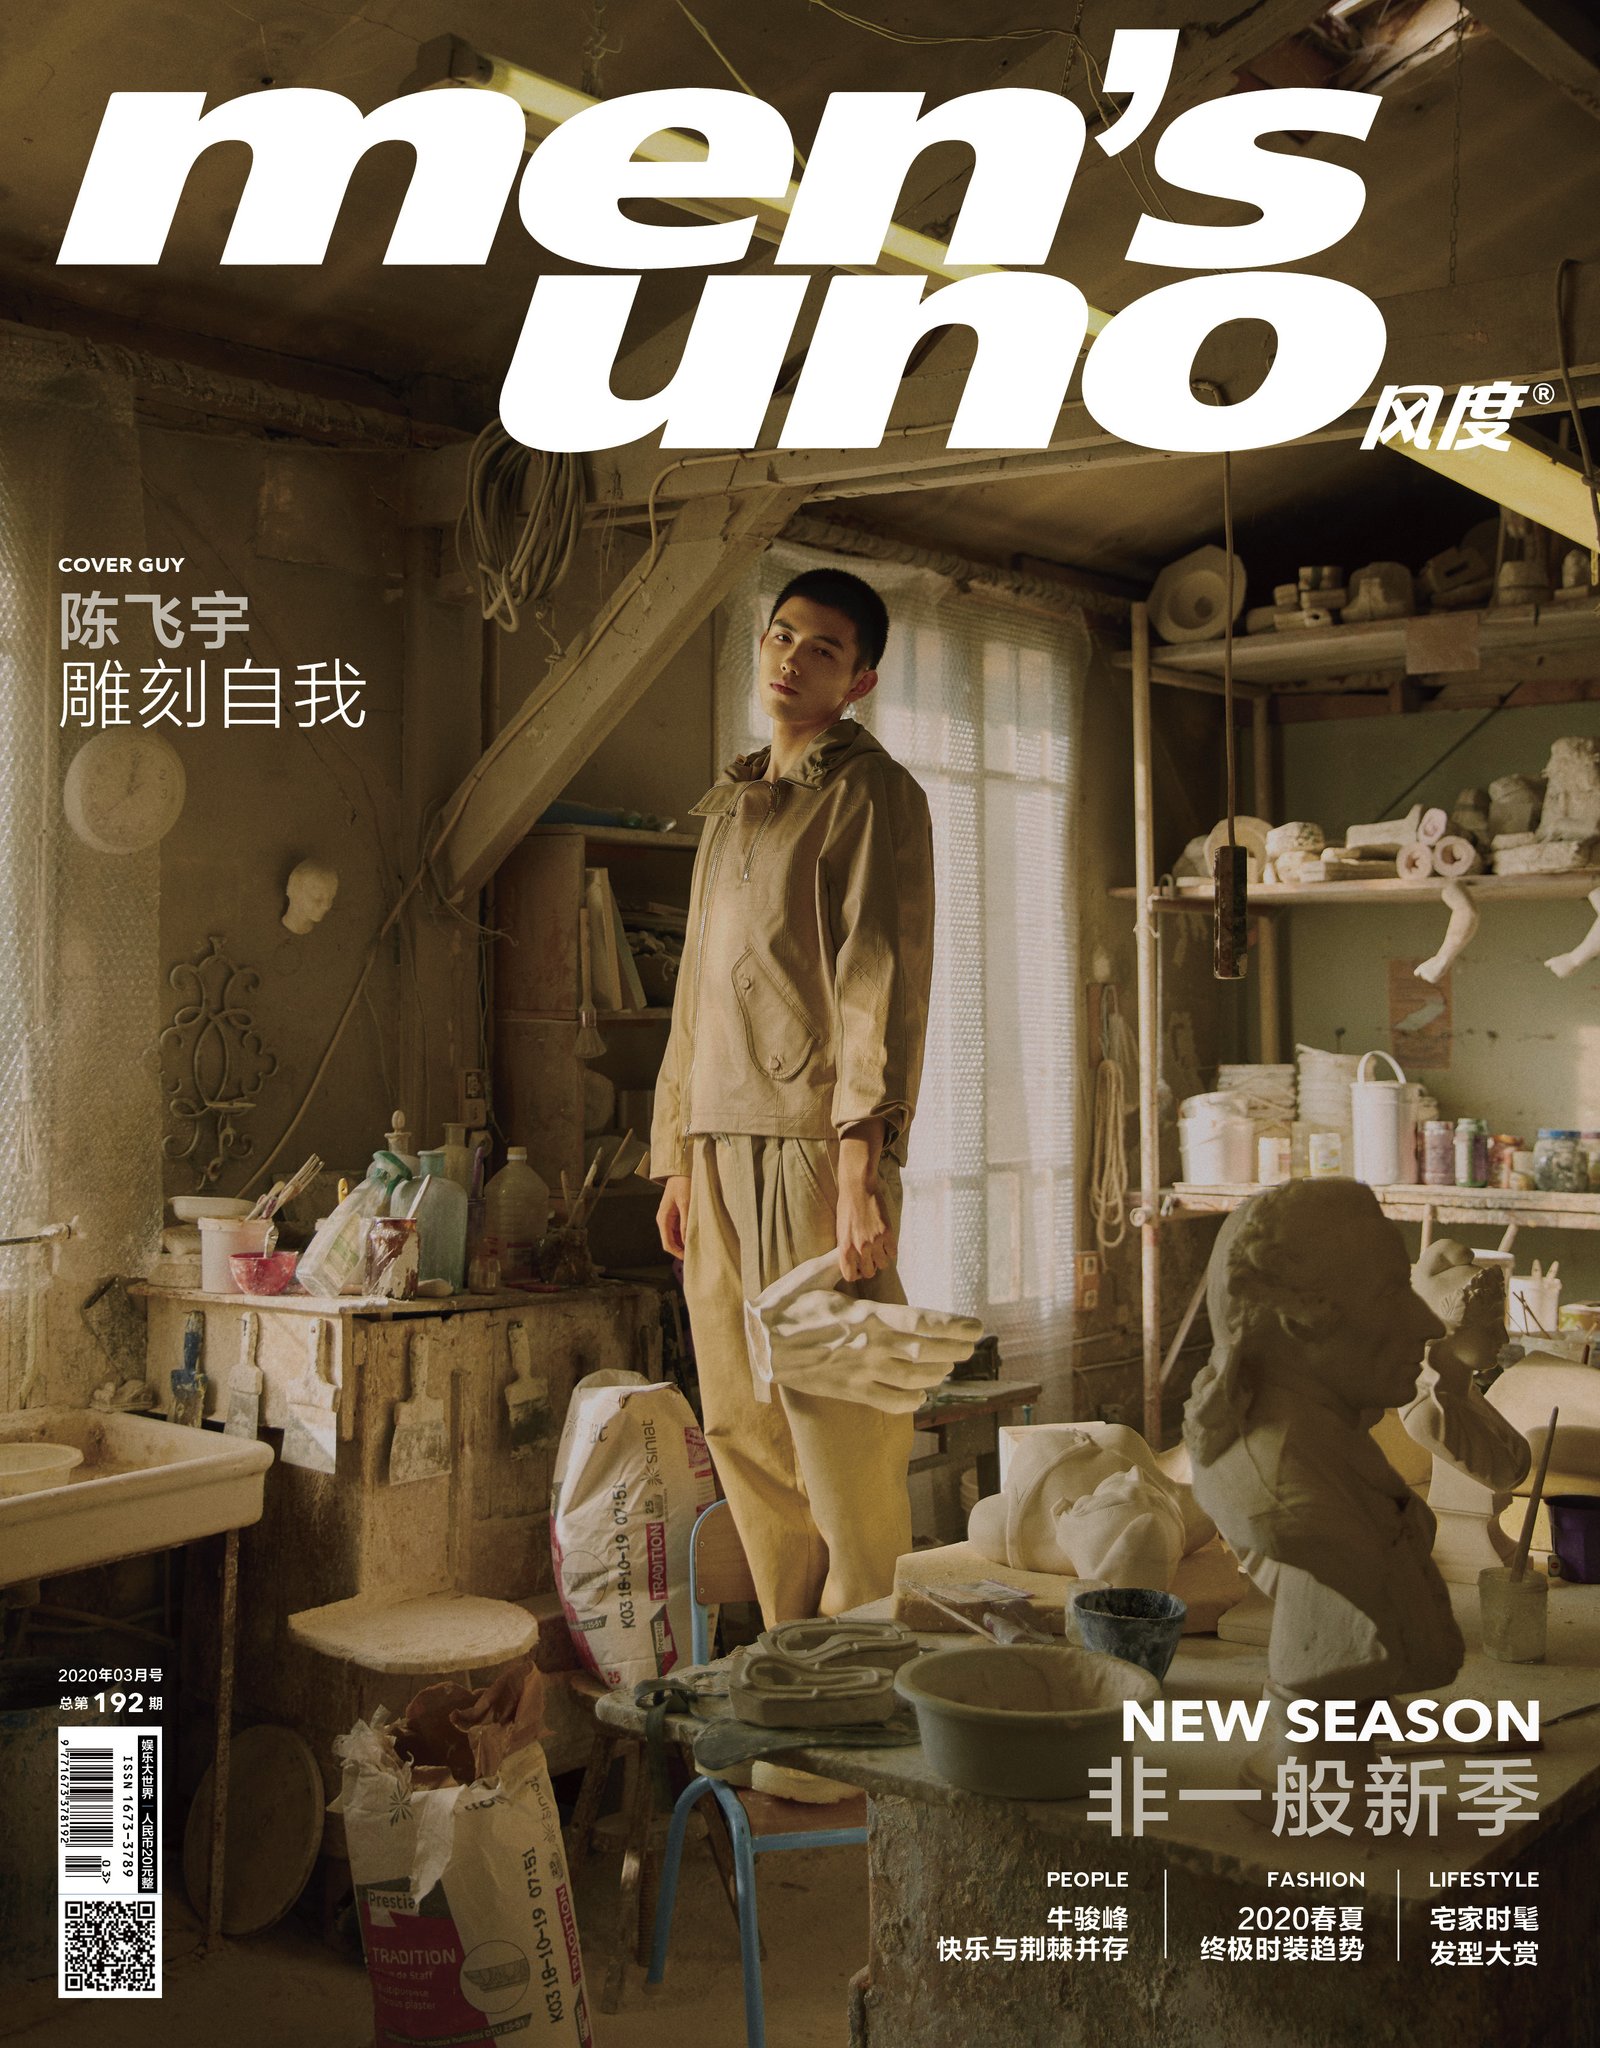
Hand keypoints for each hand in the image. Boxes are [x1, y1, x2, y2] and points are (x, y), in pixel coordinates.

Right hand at [656, 1174, 690, 1257]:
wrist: (681, 1172)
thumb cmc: (683, 1184)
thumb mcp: (686, 1204)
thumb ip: (686, 1223)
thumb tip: (686, 1241)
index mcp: (663, 1219)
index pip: (667, 1243)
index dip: (677, 1253)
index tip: (689, 1258)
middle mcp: (664, 1220)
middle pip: (671, 1242)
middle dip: (682, 1249)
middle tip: (696, 1253)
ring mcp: (669, 1219)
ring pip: (676, 1237)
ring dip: (685, 1242)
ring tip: (698, 1244)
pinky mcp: (675, 1216)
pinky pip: (680, 1230)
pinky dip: (687, 1234)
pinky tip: (696, 1234)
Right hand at [744, 1247, 983, 1412]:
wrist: (758, 1346)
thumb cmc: (783, 1307)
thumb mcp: (811, 1276)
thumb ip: (838, 1262)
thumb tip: (852, 1246)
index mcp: (866, 1316)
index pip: (922, 1321)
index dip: (954, 1326)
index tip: (975, 1327)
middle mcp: (870, 1346)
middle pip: (926, 1352)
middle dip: (955, 1350)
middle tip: (971, 1347)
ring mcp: (861, 1372)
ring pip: (914, 1379)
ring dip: (938, 1374)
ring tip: (949, 1367)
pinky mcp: (850, 1391)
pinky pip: (890, 1402)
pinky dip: (912, 1401)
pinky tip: (921, 1394)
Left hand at [836, 1119, 891, 1282]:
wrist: (858, 1188)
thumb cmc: (846, 1208)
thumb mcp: (840, 1231)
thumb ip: (846, 1248)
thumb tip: (854, 1263)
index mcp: (845, 1248)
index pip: (850, 1276)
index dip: (856, 1274)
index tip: (859, 1268)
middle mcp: (860, 1248)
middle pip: (870, 1273)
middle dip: (871, 1267)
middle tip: (871, 1258)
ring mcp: (875, 1241)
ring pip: (883, 1264)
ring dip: (882, 1258)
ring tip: (879, 1248)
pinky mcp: (887, 1233)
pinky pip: (893, 1253)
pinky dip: (891, 1250)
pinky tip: (886, 1242)